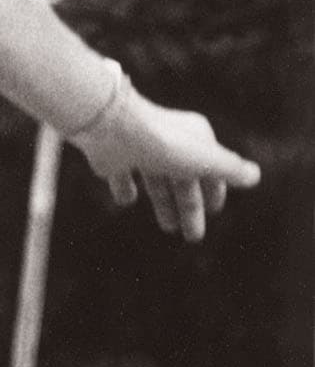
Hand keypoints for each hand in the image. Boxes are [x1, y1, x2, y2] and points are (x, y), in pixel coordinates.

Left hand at [71, 78, 257, 240]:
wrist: (113, 130)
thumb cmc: (165, 144)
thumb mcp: (205, 160)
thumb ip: (229, 169)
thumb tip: (255, 176)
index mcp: (194, 138)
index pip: (210, 169)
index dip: (214, 191)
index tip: (214, 210)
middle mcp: (168, 142)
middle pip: (183, 181)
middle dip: (190, 208)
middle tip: (193, 236)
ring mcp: (139, 148)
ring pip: (156, 181)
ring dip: (163, 204)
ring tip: (168, 228)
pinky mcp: (112, 157)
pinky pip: (120, 175)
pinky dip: (125, 188)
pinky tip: (126, 201)